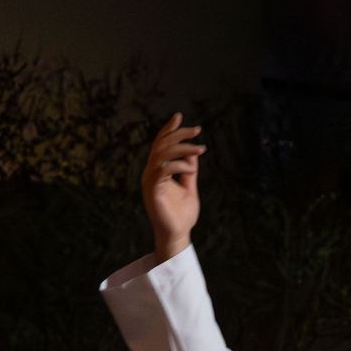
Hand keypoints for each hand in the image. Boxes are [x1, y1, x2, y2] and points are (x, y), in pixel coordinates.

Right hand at [142, 114, 203, 261]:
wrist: (178, 234)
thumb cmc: (182, 214)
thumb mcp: (189, 186)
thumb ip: (188, 169)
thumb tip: (193, 151)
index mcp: (157, 170)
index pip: (160, 144)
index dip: (168, 129)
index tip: (179, 116)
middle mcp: (151, 173)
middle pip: (161, 145)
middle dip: (179, 134)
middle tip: (197, 130)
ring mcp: (150, 181)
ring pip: (162, 154)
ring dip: (182, 148)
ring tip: (200, 149)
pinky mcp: (152, 190)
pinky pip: (162, 170)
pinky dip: (178, 165)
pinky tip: (191, 169)